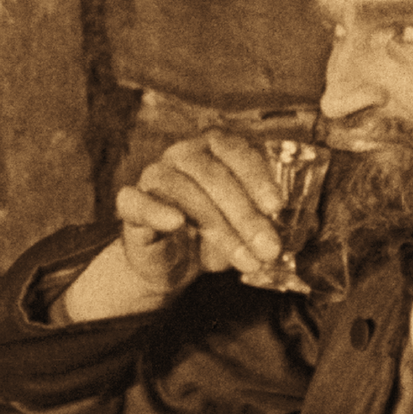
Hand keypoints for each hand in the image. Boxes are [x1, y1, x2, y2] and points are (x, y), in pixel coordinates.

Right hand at [117, 130, 286, 293]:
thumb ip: (261, 221)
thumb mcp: (243, 227)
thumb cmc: (211, 235)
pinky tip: (175, 222)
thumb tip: (281, 236)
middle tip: (268, 248)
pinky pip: (136, 202)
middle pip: (212, 174)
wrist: (170, 264)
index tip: (276, 207)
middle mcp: (182, 155)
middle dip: (245, 214)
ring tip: (244, 259)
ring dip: (218, 228)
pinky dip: (156, 210)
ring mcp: (154, 177)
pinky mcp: (131, 204)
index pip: (234, 149)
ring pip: (183, 191)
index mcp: (212, 150)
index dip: (257, 176)